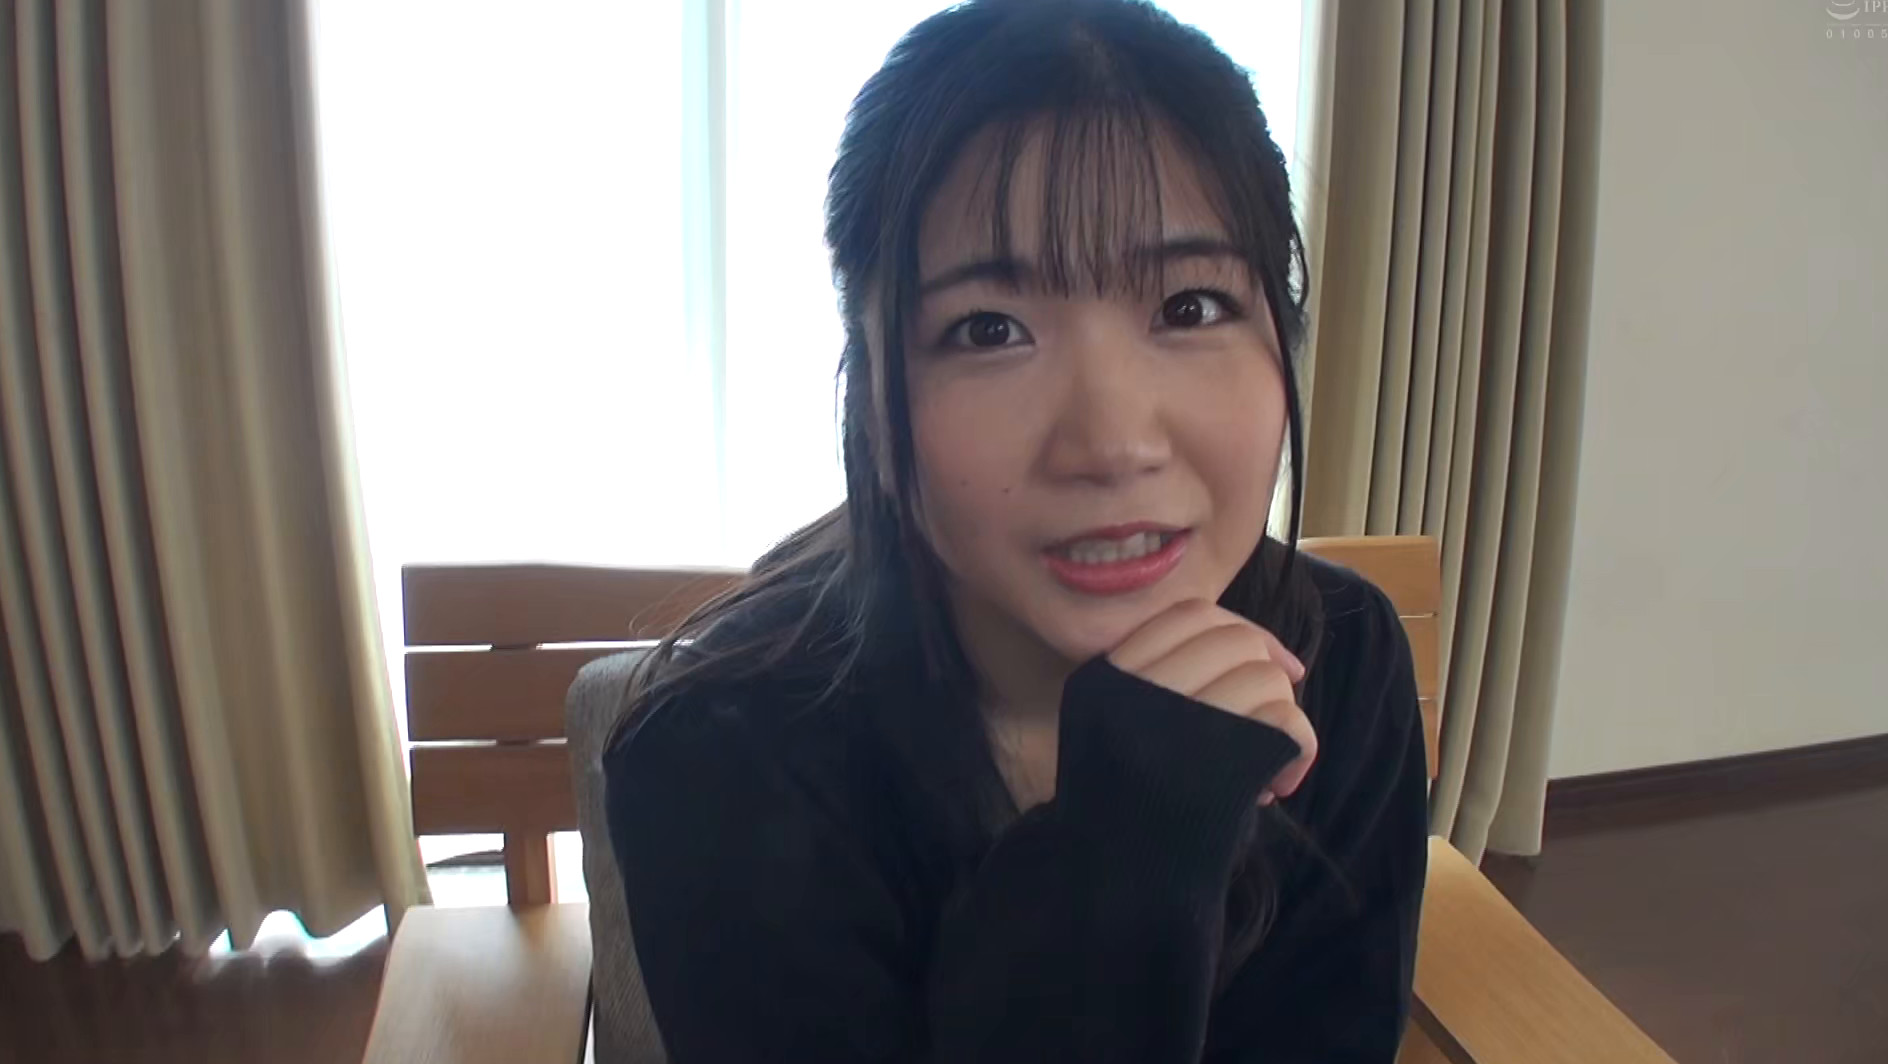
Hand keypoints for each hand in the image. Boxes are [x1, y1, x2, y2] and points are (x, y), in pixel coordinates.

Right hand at [1107, 600, 1317, 803]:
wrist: (1115, 887)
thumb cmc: (1127, 809)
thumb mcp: (1114, 730)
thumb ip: (1158, 681)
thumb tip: (1265, 651)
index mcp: (1104, 679)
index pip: (1186, 616)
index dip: (1240, 629)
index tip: (1271, 661)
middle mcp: (1135, 693)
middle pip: (1232, 639)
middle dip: (1268, 672)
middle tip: (1275, 718)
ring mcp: (1175, 725)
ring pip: (1264, 678)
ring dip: (1282, 718)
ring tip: (1270, 762)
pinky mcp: (1217, 764)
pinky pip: (1285, 722)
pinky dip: (1300, 751)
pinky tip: (1280, 785)